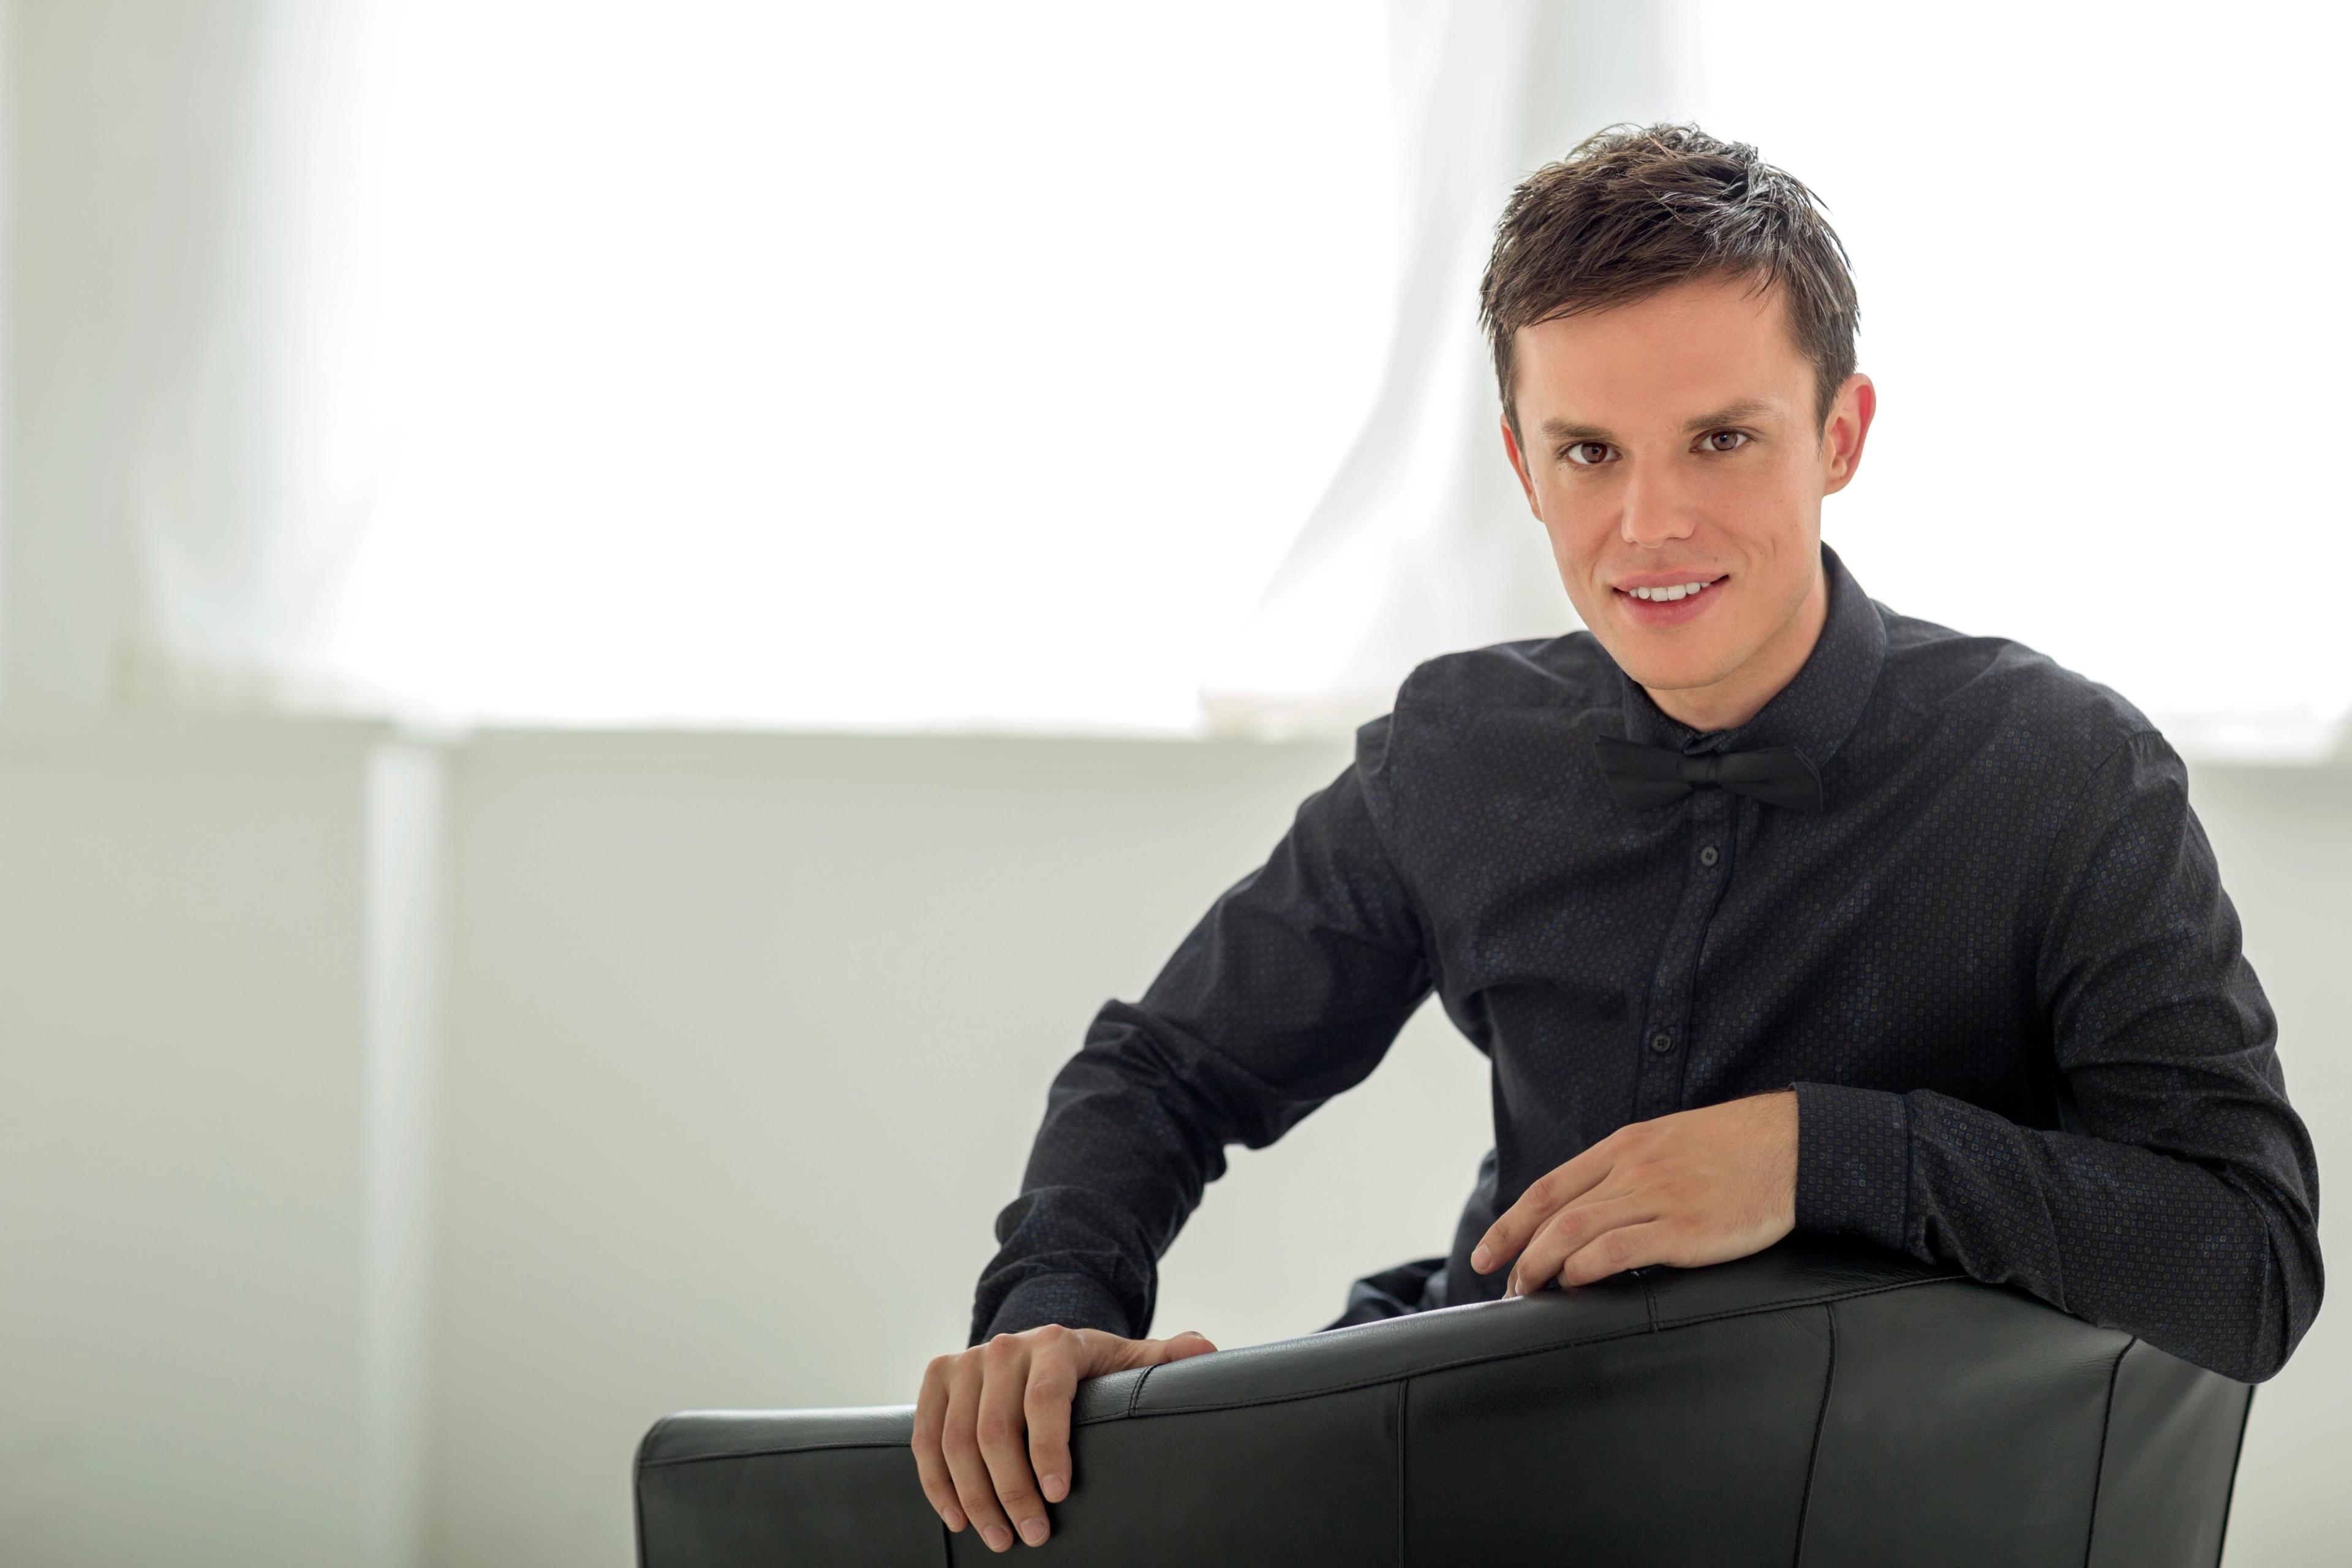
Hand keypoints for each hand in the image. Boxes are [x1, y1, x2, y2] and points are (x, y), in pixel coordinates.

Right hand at [912, 1323, 1216, 1550]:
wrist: (1034, 1343)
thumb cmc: (1086, 1366)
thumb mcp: (1126, 1359)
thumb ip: (1162, 1359)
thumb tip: (1206, 1351)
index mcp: (1057, 1343)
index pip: (1046, 1398)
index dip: (1049, 1448)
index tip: (1059, 1495)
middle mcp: (1006, 1347)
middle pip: (995, 1428)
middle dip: (1012, 1491)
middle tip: (1031, 1536)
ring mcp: (966, 1360)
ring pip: (956, 1440)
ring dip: (974, 1497)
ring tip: (999, 1537)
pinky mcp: (938, 1377)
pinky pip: (926, 1437)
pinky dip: (937, 1482)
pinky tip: (957, 1516)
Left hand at [1471, 1090, 1796, 1295]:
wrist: (1795, 1146)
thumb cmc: (1738, 1149)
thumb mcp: (1672, 1143)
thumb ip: (1632, 1171)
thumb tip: (1598, 1208)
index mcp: (1625, 1147)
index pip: (1549, 1188)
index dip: (1510, 1223)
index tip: (1487, 1253)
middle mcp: (1631, 1170)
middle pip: (1553, 1214)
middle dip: (1518, 1254)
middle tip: (1505, 1288)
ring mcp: (1656, 1198)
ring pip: (1573, 1232)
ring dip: (1542, 1267)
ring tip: (1529, 1294)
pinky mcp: (1684, 1231)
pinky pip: (1617, 1251)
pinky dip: (1585, 1269)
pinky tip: (1576, 1284)